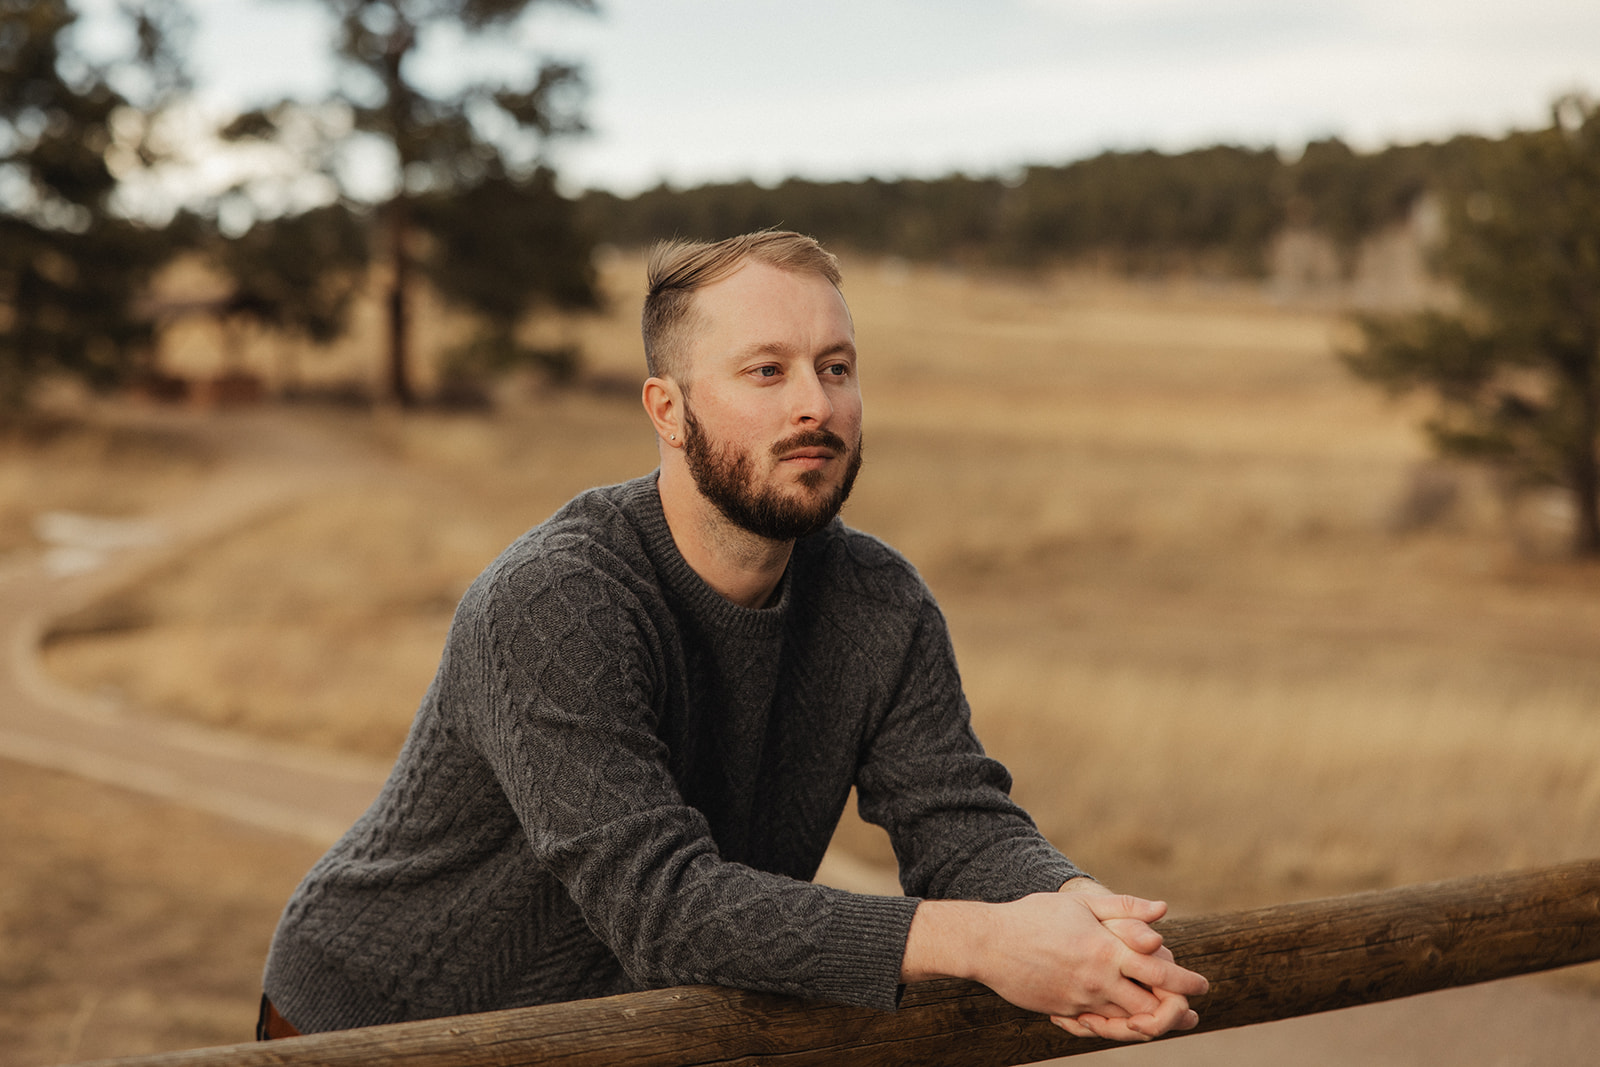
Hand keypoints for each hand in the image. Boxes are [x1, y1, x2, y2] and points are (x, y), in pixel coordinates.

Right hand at [903, 888, 1207, 1042]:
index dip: (1187, 981)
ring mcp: (1080, 1000)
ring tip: (1163, 1019)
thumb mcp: (1081, 905)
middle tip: (1188, 1010)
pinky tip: (1125, 1020)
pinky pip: (1098, 1027)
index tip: (1202, 985)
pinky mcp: (1063, 1012)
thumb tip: (1163, 910)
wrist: (989, 943)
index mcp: (1106, 950)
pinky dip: (1117, 1026)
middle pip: (1149, 1008)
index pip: (1160, 972)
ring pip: (1126, 1023)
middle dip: (1174, 1011)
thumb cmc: (1035, 916)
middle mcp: (1097, 980)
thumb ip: (1125, 907)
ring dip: (1148, 1023)